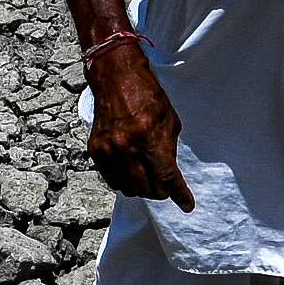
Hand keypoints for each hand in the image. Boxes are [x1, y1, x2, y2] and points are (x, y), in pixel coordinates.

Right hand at [85, 37, 194, 207]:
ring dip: (141, 188)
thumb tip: (169, 174)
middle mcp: (127, 147)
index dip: (179, 194)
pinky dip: (124, 181)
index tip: (187, 205)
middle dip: (160, 192)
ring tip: (147, 178)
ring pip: (128, 188)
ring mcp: (109, 150)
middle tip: (165, 188)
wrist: (116, 79)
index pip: (166, 176)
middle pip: (146, 189)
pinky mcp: (96, 151)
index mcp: (149, 136)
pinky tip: (131, 172)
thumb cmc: (147, 96)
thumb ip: (168, 149)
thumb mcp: (169, 120)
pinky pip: (111, 180)